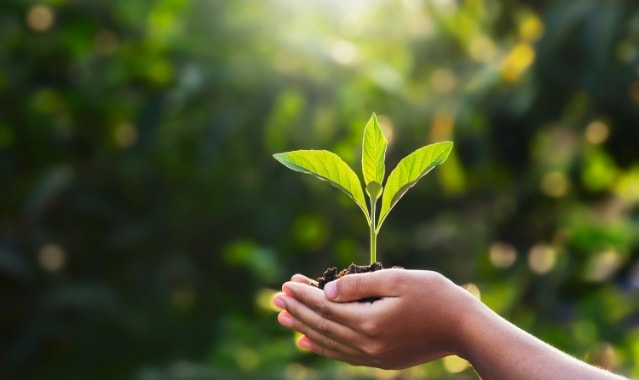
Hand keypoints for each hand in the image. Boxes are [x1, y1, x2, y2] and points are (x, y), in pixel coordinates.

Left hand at [272, 268, 480, 369]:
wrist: (465, 328)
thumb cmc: (435, 295)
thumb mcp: (398, 279)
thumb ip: (360, 285)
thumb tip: (326, 291)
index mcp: (370, 321)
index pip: (325, 307)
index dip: (303, 295)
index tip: (285, 284)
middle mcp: (367, 343)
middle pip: (322, 325)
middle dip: (297, 311)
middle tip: (275, 299)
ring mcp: (374, 355)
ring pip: (329, 342)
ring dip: (304, 329)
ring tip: (283, 319)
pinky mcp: (381, 360)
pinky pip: (342, 355)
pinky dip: (322, 347)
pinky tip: (307, 343)